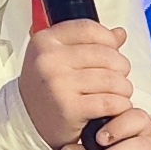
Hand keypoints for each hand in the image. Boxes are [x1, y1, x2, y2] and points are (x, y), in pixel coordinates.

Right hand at [20, 17, 133, 149]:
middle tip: (119, 78)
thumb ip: (88, 43)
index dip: (109, 40)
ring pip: (112, 80)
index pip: (89, 29)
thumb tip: (119, 34)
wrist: (26, 120)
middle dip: (121, 68)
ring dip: (124, 89)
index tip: (113, 51)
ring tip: (119, 94)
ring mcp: (58, 84)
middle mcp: (49, 60)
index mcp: (45, 41)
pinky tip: (116, 107)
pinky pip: (110, 102)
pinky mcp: (69, 108)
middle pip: (106, 55)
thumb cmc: (46, 87)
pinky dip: (120, 106)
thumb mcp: (58, 57)